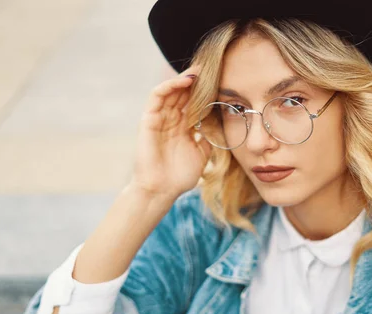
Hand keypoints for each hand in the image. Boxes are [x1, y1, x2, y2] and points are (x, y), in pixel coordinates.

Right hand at [130, 65, 211, 199]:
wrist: (162, 190)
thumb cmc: (180, 176)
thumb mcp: (202, 153)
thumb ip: (209, 136)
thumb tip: (220, 123)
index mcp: (183, 126)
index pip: (194, 101)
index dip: (207, 90)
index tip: (223, 79)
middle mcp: (171, 120)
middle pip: (184, 93)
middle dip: (198, 80)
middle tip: (214, 66)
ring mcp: (159, 118)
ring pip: (171, 90)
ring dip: (185, 78)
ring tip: (201, 70)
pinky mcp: (148, 119)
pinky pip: (157, 96)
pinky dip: (170, 85)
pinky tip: (185, 80)